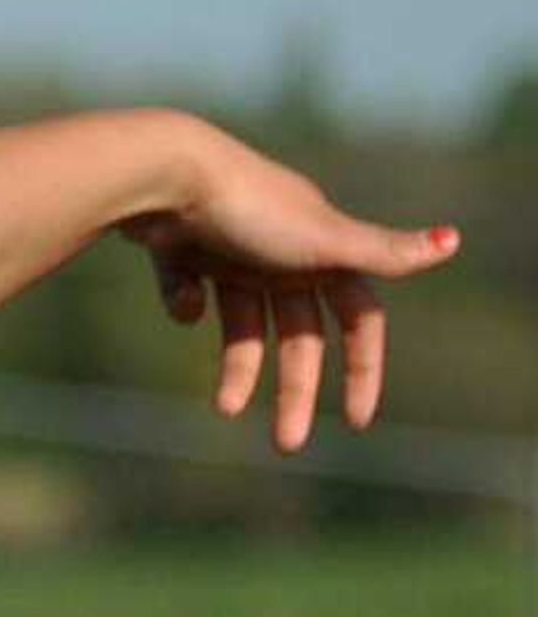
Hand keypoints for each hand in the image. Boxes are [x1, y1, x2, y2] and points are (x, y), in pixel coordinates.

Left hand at [121, 131, 459, 451]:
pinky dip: (186, 303)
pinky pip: (189, 292)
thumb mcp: (324, 238)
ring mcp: (229, 249)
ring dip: (238, 370)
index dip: (363, 368)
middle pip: (298, 335)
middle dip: (295, 391)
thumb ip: (385, 252)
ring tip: (224, 411)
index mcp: (323, 249)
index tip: (356, 421)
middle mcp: (280, 249)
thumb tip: (454, 241)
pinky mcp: (182, 246)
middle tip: (287, 445)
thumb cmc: (250, 207)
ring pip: (242, 325)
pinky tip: (183, 290)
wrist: (163, 171)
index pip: (358, 318)